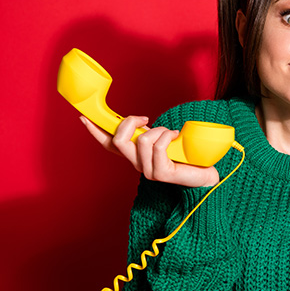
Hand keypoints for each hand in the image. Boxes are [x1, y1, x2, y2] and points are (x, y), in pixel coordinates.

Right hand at [80, 115, 219, 187]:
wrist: (204, 173)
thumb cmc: (184, 155)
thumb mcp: (161, 139)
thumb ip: (147, 133)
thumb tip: (138, 121)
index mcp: (135, 156)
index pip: (109, 144)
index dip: (95, 131)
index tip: (84, 117)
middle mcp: (138, 165)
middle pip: (119, 140)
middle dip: (130, 122)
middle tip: (145, 119)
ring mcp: (148, 171)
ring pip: (141, 141)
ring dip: (157, 129)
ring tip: (169, 133)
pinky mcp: (161, 174)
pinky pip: (158, 147)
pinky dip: (167, 135)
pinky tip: (175, 136)